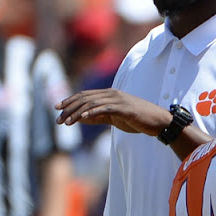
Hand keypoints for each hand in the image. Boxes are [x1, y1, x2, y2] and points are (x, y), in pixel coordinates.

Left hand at [56, 88, 172, 136]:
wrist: (158, 122)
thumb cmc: (138, 119)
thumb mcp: (115, 118)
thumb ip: (99, 116)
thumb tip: (80, 118)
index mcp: (111, 94)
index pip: (85, 95)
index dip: (70, 100)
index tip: (57, 108)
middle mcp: (113, 94)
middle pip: (86, 98)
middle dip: (69, 108)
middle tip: (58, 119)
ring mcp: (120, 100)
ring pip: (92, 104)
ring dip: (77, 113)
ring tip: (67, 122)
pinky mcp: (125, 108)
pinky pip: (105, 108)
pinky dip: (92, 113)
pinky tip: (82, 118)